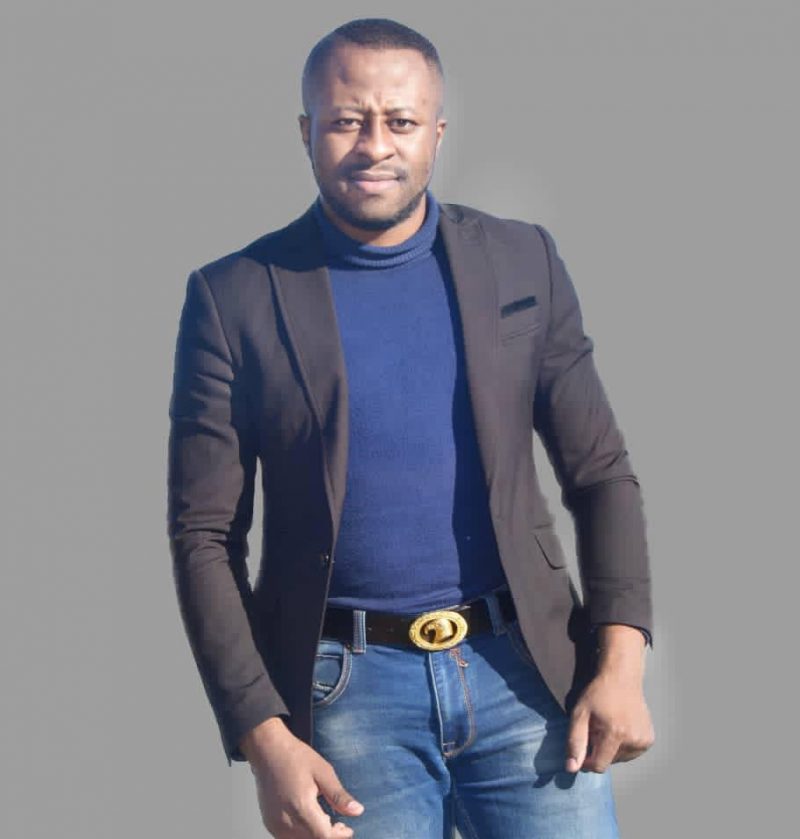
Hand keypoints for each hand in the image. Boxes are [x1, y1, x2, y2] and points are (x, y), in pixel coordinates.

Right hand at [240, 717, 363, 837]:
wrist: (267, 750)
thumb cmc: (295, 757)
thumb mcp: (323, 771)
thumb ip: (338, 795)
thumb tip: (357, 811)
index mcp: (301, 807)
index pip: (323, 836)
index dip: (339, 836)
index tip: (349, 829)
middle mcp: (285, 821)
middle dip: (329, 836)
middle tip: (340, 825)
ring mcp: (275, 824)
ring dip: (315, 836)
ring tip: (326, 821)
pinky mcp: (269, 823)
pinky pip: (288, 838)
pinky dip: (302, 834)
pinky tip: (309, 821)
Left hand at [565, 625, 654, 773]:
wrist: (622, 677)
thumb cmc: (598, 694)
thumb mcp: (579, 713)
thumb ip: (575, 741)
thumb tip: (571, 768)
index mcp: (616, 733)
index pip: (599, 765)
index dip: (587, 760)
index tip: (583, 747)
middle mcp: (633, 739)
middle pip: (609, 762)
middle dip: (599, 750)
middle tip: (596, 729)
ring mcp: (644, 740)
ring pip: (620, 759)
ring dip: (611, 748)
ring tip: (608, 726)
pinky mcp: (649, 739)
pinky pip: (631, 753)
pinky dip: (622, 745)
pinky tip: (619, 727)